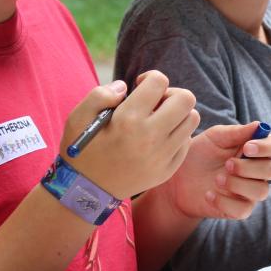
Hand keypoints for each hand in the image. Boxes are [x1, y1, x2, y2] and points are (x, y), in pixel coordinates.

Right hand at [60, 72, 198, 199]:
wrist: (85, 192)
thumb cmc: (82, 150)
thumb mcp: (78, 117)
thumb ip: (100, 94)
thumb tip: (125, 86)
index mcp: (128, 121)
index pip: (159, 82)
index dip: (150, 78)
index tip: (140, 87)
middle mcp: (150, 138)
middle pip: (186, 99)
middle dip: (171, 93)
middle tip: (155, 103)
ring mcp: (162, 156)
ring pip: (192, 119)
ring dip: (178, 113)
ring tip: (159, 119)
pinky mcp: (168, 170)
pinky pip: (187, 141)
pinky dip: (178, 134)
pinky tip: (159, 138)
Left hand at [160, 122, 270, 219]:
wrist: (178, 179)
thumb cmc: (200, 153)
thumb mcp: (214, 137)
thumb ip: (236, 132)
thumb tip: (258, 126)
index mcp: (256, 149)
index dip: (268, 147)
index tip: (247, 148)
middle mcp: (257, 170)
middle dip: (249, 167)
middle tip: (227, 164)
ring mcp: (249, 191)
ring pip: (261, 191)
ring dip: (239, 184)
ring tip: (217, 179)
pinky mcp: (239, 209)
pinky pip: (244, 210)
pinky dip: (225, 202)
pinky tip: (209, 194)